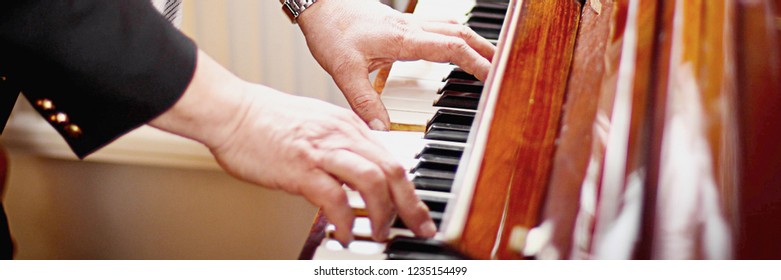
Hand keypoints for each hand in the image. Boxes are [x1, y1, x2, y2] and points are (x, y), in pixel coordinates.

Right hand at [151, 50, 435, 245]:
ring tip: (380, 234)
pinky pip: (336, 198)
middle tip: (420, 227)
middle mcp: (343, 135)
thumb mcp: (316, 124)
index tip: (416, 209)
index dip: (410, 187)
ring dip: (383, 213)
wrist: (232, 111)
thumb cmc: (266, 120)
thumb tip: (355, 172)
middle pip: (394, 170)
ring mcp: (324, 151)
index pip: (393, 157)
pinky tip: (343, 234)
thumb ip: (340, 145)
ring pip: (374, 181)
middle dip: (412, 204)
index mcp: (349, 125)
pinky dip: (344, 221)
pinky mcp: (302, 168)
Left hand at [298, 0, 495, 129]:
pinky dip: (453, 37)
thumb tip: (383, 130)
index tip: (494, 78)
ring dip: (472, 42)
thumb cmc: (330, 30)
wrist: (317, 2)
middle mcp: (410, 28)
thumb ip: (365, 102)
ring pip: (451, 27)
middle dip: (485, 51)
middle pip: (460, 34)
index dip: (477, 63)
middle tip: (503, 69)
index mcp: (404, 40)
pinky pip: (437, 27)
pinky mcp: (399, 23)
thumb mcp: (345, 71)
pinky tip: (451, 48)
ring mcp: (407, 23)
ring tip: (487, 59)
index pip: (452, 49)